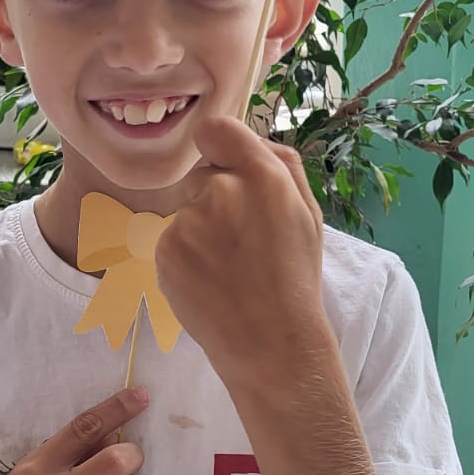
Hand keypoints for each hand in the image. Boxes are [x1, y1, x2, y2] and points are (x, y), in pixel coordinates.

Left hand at [155, 116, 328, 390]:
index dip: (219, 147)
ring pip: (187, 212)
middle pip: (203, 177)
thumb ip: (282, 165)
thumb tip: (251, 139)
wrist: (271, 344)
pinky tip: (210, 282)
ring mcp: (189, 221)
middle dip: (216, 200)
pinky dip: (185, 259)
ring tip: (228, 270)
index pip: (216, 129)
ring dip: (200, 233)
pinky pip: (172, 241)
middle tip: (242, 242)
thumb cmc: (295, 279)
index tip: (225, 167)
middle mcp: (222, 191)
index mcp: (264, 177)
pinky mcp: (165, 250)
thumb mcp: (308, 215)